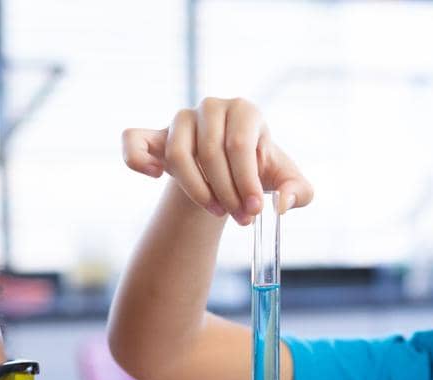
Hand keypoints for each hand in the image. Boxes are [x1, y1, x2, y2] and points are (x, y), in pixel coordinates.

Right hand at [121, 97, 314, 224]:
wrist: (231, 172)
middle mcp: (211, 107)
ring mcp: (180, 119)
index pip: (240, 145)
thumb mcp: (287, 182)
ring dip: (197, 191)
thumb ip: (299, 192)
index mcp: (245, 109)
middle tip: (241, 219)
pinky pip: (133, 141)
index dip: (247, 183)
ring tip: (216, 212)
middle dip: (227, 193)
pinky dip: (137, 160)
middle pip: (210, 152)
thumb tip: (282, 205)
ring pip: (178, 156)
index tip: (255, 211)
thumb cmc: (260, 172)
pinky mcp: (154, 134)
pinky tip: (154, 175)